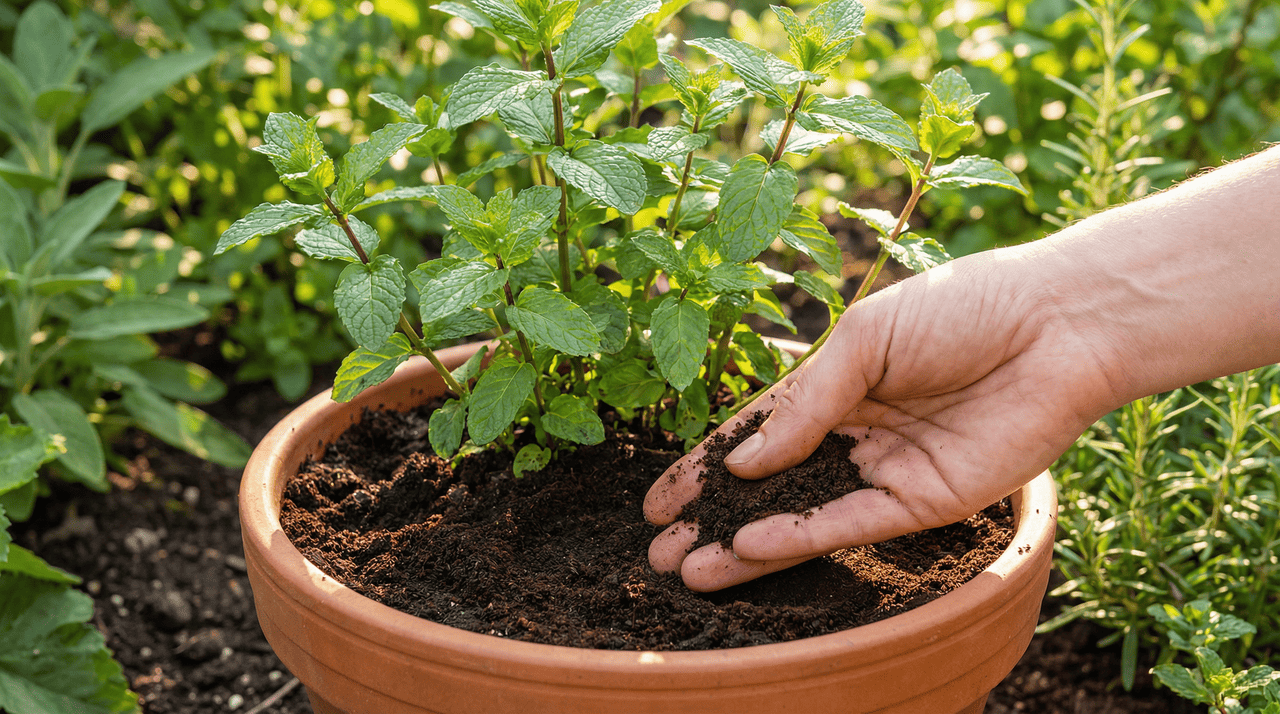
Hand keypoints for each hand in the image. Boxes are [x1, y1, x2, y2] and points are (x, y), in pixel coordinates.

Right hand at [644, 246, 1123, 591]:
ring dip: (743, 543)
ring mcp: (888, 471)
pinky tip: (748, 547)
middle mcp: (856, 435)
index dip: (704, 466)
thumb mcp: (864, 339)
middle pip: (769, 486)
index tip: (659, 497)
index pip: (755, 435)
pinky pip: (850, 527)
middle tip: (659, 549)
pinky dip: (799, 538)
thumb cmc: (963, 307)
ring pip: (801, 516)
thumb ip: (804, 402)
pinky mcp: (925, 501)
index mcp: (837, 386)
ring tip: (686, 567)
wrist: (1058, 324)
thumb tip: (741, 461)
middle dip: (712, 517)